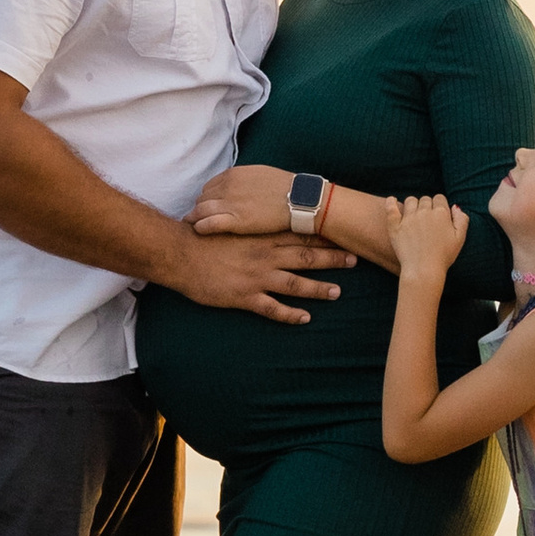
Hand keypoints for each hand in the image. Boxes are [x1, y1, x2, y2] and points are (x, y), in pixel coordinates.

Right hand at [166, 226, 352, 323]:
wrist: (180, 253)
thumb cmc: (204, 236)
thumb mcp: (232, 222)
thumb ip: (253, 223)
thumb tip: (266, 217)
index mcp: (262, 236)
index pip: (300, 234)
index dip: (323, 236)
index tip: (343, 236)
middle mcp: (265, 255)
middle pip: (306, 257)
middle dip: (332, 259)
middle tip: (354, 260)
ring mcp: (257, 277)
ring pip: (296, 284)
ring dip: (318, 288)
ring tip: (337, 292)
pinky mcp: (245, 296)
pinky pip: (273, 308)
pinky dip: (291, 315)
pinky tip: (305, 319)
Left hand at [188, 165, 294, 235]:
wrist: (301, 200)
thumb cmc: (285, 188)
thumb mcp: (260, 174)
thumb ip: (244, 179)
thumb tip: (239, 186)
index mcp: (233, 174)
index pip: (209, 187)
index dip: (208, 199)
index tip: (209, 208)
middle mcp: (228, 186)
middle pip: (202, 198)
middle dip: (201, 209)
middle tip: (200, 220)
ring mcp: (230, 203)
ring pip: (200, 210)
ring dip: (196, 218)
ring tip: (195, 227)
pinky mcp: (236, 221)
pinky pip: (207, 223)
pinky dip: (200, 226)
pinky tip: (199, 231)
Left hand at [390, 194, 467, 281]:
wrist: (424, 270)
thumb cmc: (443, 257)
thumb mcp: (460, 239)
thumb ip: (462, 220)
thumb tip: (455, 206)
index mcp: (441, 213)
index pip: (439, 198)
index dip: (439, 206)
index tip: (438, 216)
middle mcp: (424, 212)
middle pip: (425, 199)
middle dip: (427, 206)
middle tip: (427, 220)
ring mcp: (408, 218)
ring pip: (410, 201)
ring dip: (413, 205)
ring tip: (413, 215)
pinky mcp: (395, 226)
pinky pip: (390, 207)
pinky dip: (390, 202)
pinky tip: (392, 201)